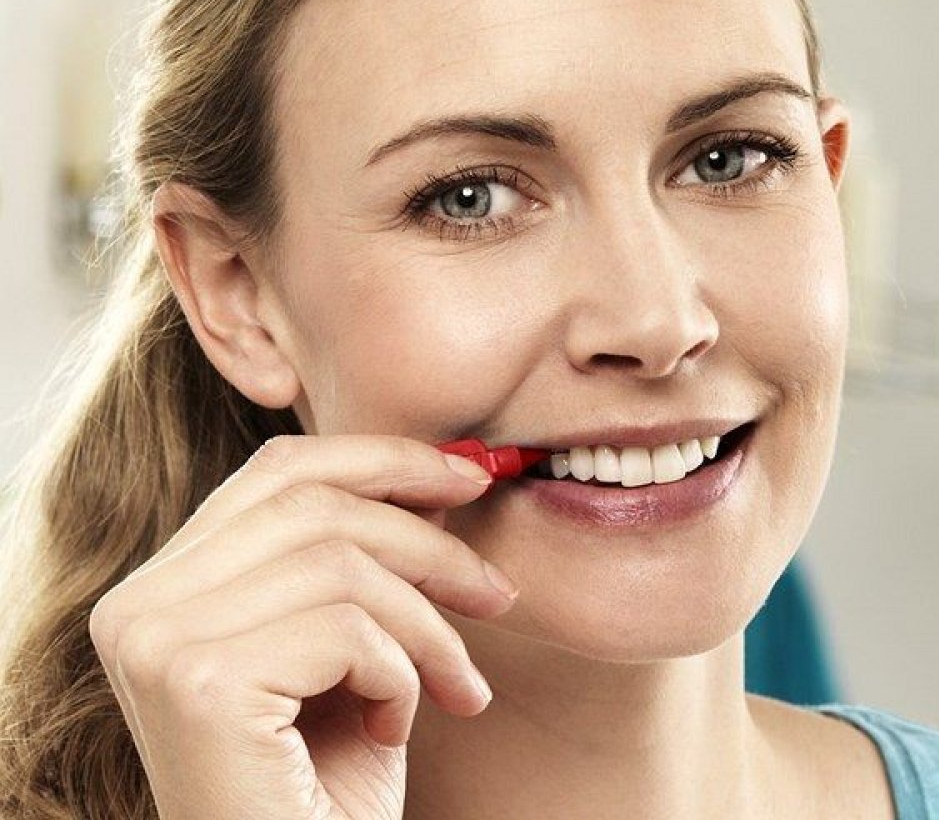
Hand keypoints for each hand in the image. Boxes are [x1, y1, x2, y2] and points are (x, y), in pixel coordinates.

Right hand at [88, 434, 516, 819]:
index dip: (381, 460)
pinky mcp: (200, 686)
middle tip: (496, 589)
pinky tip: (395, 728)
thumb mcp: (344, 645)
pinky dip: (402, 674)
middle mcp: (138, 604)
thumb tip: (439, 473)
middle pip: (314, 503)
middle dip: (426, 539)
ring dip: (428, 625)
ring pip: (341, 563)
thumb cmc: (324, 781)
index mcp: (164, 583)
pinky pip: (347, 628)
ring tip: (458, 684)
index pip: (279, 470)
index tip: (466, 478)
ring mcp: (158, 642)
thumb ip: (360, 555)